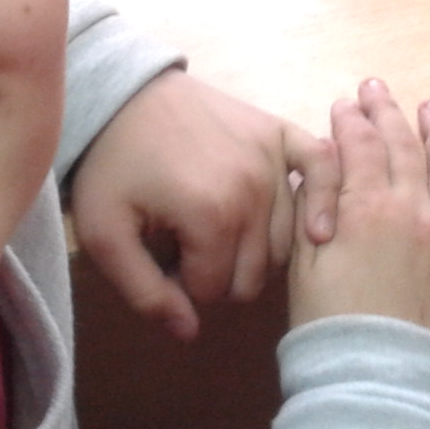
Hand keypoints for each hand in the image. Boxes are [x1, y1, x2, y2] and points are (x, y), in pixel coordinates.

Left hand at [70, 70, 332, 340]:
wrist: (121, 94)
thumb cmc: (110, 166)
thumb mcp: (105, 236)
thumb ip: (145, 293)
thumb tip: (190, 334)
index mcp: (212, 217)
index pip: (214, 291)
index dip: (182, 285)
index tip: (160, 258)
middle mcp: (254, 190)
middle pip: (253, 274)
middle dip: (218, 273)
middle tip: (185, 248)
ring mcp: (273, 158)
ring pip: (284, 242)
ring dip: (254, 250)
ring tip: (220, 231)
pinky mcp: (280, 132)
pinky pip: (323, 170)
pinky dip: (324, 198)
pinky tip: (318, 227)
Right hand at [289, 80, 429, 353]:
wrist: (379, 390)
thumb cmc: (329, 330)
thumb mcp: (303, 264)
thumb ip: (316, 211)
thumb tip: (324, 171)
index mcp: (366, 209)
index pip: (359, 147)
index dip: (351, 121)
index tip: (346, 103)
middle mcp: (415, 212)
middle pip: (404, 149)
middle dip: (389, 114)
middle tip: (379, 89)